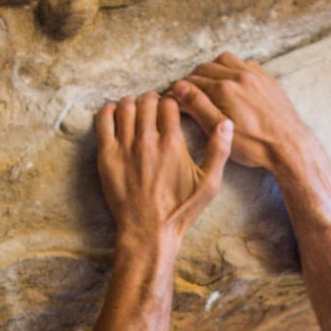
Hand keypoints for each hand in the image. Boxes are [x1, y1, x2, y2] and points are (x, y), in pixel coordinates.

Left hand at [95, 92, 231, 247]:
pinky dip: (108, 111)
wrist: (148, 231)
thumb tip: (227, 123)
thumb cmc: (180, 210)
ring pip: (125, 107)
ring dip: (132, 103)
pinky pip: (103, 121)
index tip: (171, 107)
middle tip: (153, 107)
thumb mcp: (209, 184)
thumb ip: (219, 151)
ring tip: (136, 111)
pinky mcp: (106, 156)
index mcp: (172, 143)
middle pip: (146, 101)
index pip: (169, 103)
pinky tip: (114, 114)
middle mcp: (147, 141)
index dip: (171, 101)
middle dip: (152, 99)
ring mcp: (124, 147)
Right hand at [166, 53, 317, 175]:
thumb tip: (179, 88)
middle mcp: (239, 75)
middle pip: (206, 67)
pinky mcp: (267, 79)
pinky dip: (233, 68)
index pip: (192, 82)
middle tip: (188, 92)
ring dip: (213, 68)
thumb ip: (198, 106)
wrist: (290, 146)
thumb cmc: (255, 145)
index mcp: (224, 88)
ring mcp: (255, 75)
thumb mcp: (219, 130)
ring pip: (225, 60)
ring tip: (208, 84)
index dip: (180, 90)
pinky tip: (232, 82)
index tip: (174, 96)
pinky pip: (245, 63)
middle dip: (194, 78)